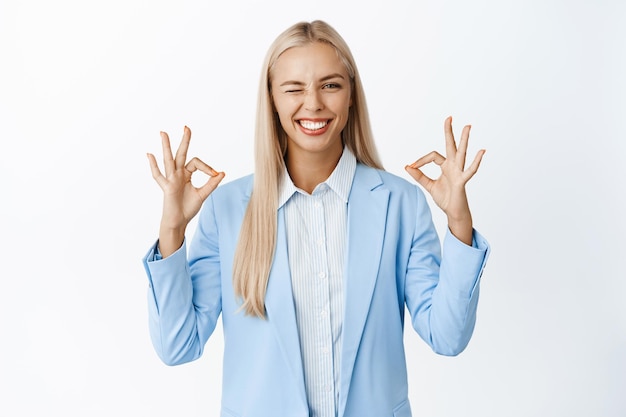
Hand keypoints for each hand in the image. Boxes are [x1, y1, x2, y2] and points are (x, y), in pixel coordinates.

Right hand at [147, 126, 224, 255]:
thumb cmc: (188, 208)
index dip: (206, 167)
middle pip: (181, 154)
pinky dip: (153, 166)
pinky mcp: (166, 188)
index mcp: (186, 174)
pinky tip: (149, 154)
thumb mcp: (203, 194)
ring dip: (166, 146)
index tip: (215, 174)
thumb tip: (222, 173)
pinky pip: (158, 176)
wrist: (179, 221)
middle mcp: (178, 174)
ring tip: (163, 132)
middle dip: (184, 141)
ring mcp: (171, 180)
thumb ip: (211, 184)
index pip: (196, 163)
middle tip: (187, 127)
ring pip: (168, 160)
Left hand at [405, 116, 484, 244]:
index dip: (421, 160)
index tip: (411, 166)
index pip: (433, 156)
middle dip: (449, 132)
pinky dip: (476, 161)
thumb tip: (407, 166)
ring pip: (461, 153)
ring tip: (467, 126)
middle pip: (451, 145)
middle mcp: (453, 166)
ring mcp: (459, 172)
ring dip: (464, 140)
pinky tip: (481, 151)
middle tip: (449, 117)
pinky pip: (470, 170)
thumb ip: (419, 176)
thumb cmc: (445, 198)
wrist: (453, 212)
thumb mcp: (428, 185)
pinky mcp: (462, 181)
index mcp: (445, 166)